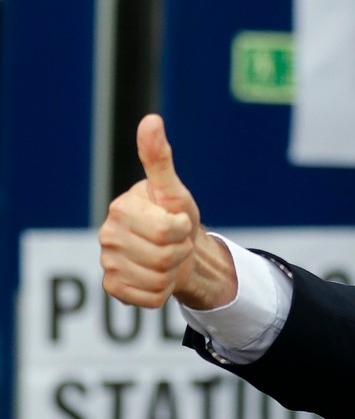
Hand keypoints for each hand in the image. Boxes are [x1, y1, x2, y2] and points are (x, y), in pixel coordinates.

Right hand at [99, 114, 236, 308]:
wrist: (177, 250)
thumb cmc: (175, 215)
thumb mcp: (173, 189)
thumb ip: (159, 158)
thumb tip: (151, 119)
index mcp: (121, 208)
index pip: (167, 230)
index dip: (182, 228)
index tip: (178, 222)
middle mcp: (108, 236)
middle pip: (164, 257)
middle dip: (179, 250)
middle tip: (175, 242)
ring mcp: (109, 263)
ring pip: (158, 279)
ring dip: (173, 271)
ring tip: (168, 258)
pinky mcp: (114, 288)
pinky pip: (149, 298)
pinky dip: (162, 291)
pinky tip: (158, 276)